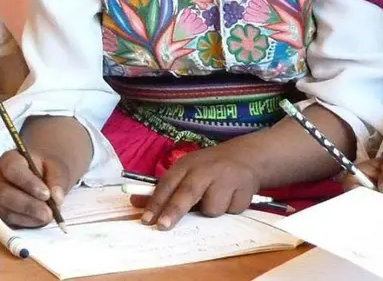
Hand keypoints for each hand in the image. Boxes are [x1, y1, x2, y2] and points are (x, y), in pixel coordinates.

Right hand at [0, 150, 71, 228]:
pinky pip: (11, 223)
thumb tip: (56, 198)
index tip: (46, 194)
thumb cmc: (47, 167)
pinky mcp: (4, 214)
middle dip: (28, 206)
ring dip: (29, 217)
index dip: (28, 183)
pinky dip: (28, 224)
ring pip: (6, 212)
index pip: (12, 170)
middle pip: (4, 195)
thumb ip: (58, 180)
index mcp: (9, 160)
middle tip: (49, 212)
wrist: (43, 173)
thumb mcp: (57, 167)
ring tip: (48, 216)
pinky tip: (41, 220)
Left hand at [141, 146, 258, 229]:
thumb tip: (135, 204)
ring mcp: (226, 179)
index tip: (146, 219)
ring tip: (216, 198)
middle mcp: (205, 170)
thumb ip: (163, 190)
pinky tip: (231, 197)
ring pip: (212, 209)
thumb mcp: (185, 172)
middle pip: (187, 193)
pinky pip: (231, 211)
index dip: (155, 202)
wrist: (246, 157)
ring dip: (211, 211)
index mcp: (186, 165)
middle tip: (162, 226)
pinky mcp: (245, 190)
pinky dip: (229, 209)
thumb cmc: (208, 168)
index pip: (167, 183)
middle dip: (173, 211)